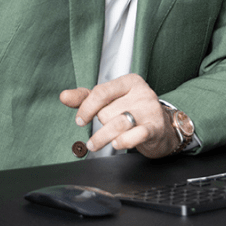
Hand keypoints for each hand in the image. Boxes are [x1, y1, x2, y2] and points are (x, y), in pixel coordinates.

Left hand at [59, 73, 178, 157]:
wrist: (161, 126)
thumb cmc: (132, 110)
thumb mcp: (111, 100)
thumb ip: (86, 97)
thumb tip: (64, 96)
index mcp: (130, 81)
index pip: (102, 91)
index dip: (86, 108)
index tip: (80, 120)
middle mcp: (141, 93)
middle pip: (107, 112)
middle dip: (101, 123)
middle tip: (105, 126)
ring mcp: (149, 110)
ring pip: (117, 124)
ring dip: (102, 138)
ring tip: (95, 143)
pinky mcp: (155, 128)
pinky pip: (135, 135)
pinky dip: (123, 141)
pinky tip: (117, 144)